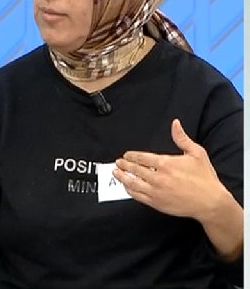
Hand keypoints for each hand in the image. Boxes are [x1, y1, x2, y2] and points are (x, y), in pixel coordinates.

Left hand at [114, 119, 233, 219]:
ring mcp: (156, 191)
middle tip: (118, 162)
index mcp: (166, 164)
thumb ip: (182, 138)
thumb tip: (175, 124)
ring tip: (116, 173)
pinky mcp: (157, 203)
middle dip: (124, 165)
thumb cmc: (205, 179)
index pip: (142, 157)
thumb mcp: (197, 153)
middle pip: (135, 169)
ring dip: (122, 177)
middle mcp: (158, 177)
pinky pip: (138, 196)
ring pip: (133, 183)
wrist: (211, 202)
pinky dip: (130, 190)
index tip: (126, 155)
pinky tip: (126, 187)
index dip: (132, 156)